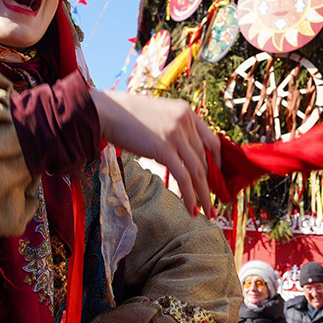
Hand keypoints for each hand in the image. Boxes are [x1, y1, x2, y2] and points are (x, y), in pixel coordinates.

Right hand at [90, 90, 220, 216]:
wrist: (106, 112)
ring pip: (197, 170)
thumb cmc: (125, 115)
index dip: (216, 161)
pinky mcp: (164, 148)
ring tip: (206, 211)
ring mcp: (175, 134)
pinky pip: (183, 177)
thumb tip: (179, 152)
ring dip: (203, 194)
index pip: (211, 140)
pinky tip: (192, 209)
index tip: (215, 176)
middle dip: (209, 182)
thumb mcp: (158, 116)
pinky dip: (190, 195)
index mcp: (186, 111)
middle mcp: (185, 121)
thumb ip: (173, 128)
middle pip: (204, 158)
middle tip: (211, 200)